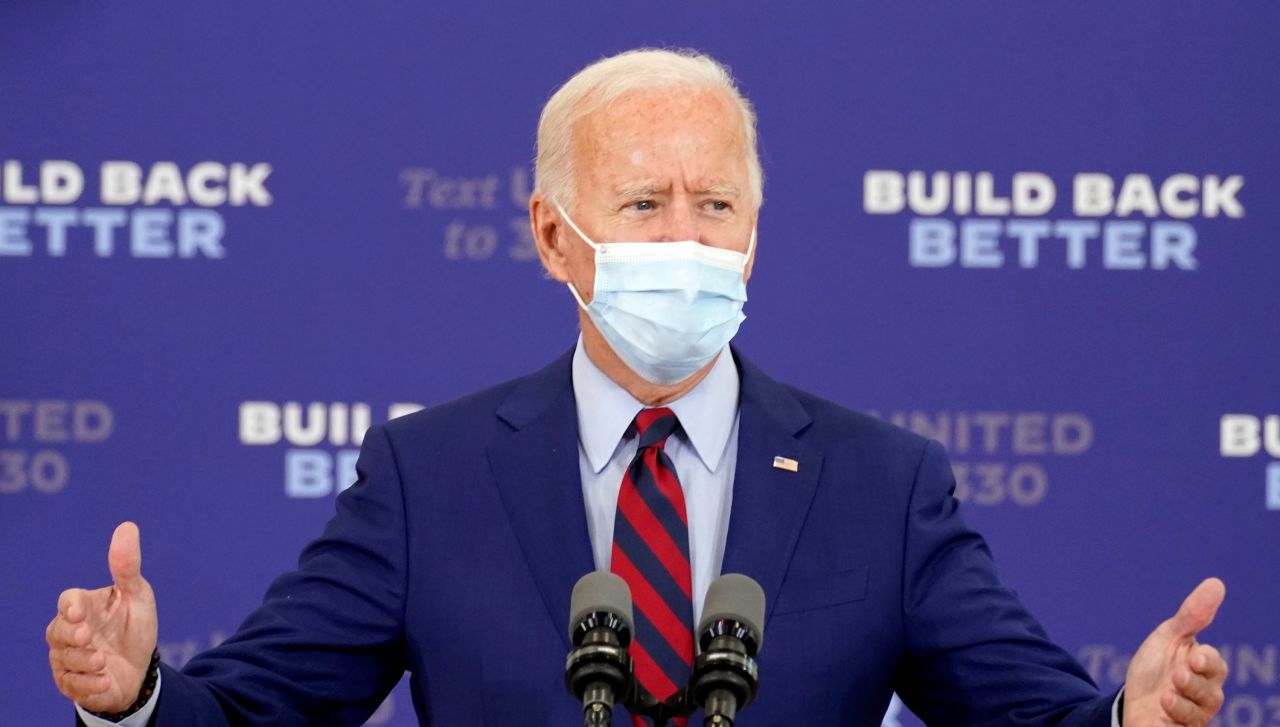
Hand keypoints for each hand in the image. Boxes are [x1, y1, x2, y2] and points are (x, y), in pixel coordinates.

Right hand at [46, 521, 158, 712]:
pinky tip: (105, 681)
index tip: (80, 612)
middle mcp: (69, 632)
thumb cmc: (134, 626)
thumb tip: (127, 526)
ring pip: (64, 659)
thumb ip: (127, 567)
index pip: (68, 601)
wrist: (139, 668)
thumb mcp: (137, 596)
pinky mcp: (72, 683)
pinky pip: (72, 685)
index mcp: (84, 606)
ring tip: (103, 661)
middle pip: (57, 631)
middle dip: (70, 635)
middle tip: (86, 637)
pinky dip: (88, 684)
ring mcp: (67, 658)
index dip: (71, 606)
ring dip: (84, 661)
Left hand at [1123, 578, 1227, 726]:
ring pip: (1199, 713)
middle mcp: (1204, 695)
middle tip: (1177, 676)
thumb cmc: (1154, 669)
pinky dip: (1175, 720)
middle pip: (1211, 691)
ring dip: (1182, 703)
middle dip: (1194, 683)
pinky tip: (1163, 710)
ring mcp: (1193, 716)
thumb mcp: (1169, 638)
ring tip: (1166, 696)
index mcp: (1204, 670)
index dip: (1206, 661)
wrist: (1131, 702)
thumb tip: (1216, 583)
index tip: (1193, 656)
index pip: (1215, 664)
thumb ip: (1192, 615)